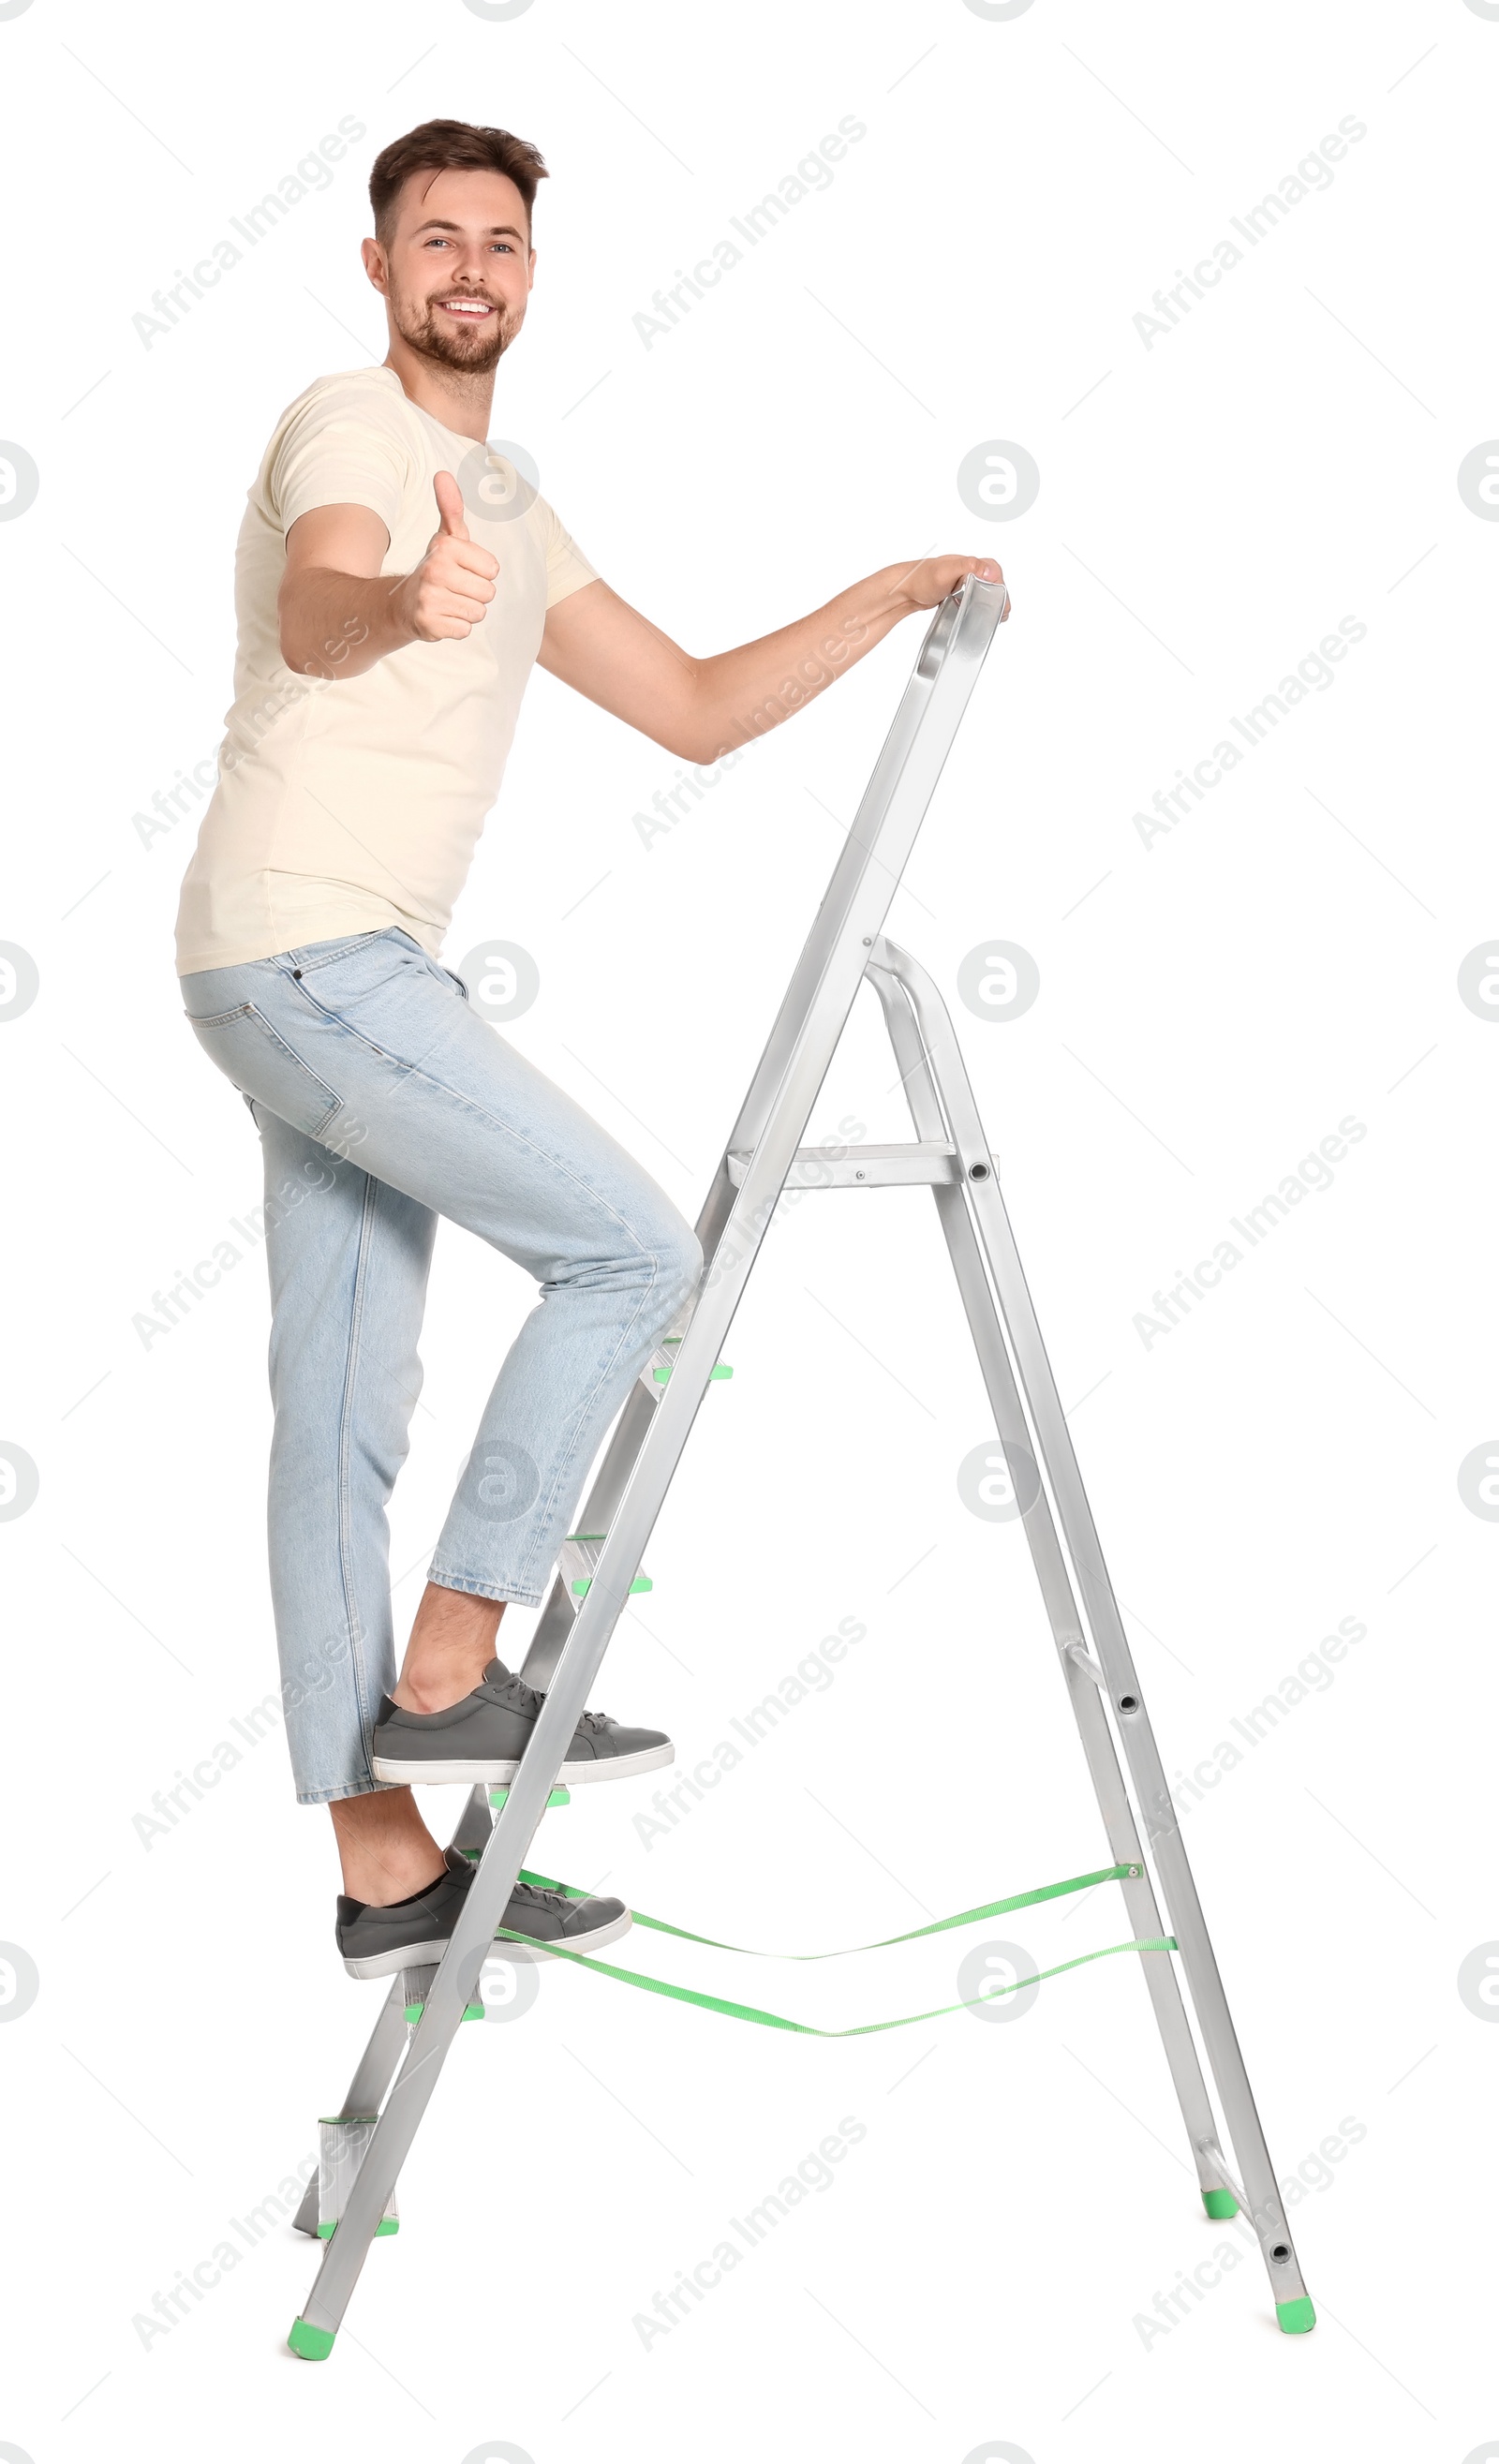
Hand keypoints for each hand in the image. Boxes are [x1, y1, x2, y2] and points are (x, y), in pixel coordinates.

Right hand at [396, 470, 499, 642]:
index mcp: (445, 547)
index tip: (463, 570)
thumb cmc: (435, 568)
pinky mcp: (429, 624)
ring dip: (467, 611)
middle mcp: (435, 570)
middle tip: (455, 589)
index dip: (482, 572)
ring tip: (449, 602)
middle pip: (489, 593)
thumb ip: (451, 508)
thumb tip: (443, 474)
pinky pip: (465, 630)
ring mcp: (430, 598)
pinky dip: (456, 627)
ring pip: (478, 613)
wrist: (401, 604)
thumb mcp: (446, 538)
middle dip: (477, 594)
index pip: (493, 569)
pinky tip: (442, 617)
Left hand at [894, 554, 1008, 615]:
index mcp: (968, 563)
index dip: (1000, 584)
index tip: (1001, 600)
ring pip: (983, 590)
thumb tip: (990, 571)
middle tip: (1001, 613)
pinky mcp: (954, 593)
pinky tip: (977, 615)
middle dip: (999, 596)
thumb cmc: (921, 579)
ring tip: (995, 617)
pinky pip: (972, 597)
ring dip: (990, 602)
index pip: (993, 569)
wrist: (903, 591)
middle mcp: (966, 571)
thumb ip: (969, 567)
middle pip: (991, 581)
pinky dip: (978, 605)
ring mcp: (960, 582)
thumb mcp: (946, 571)